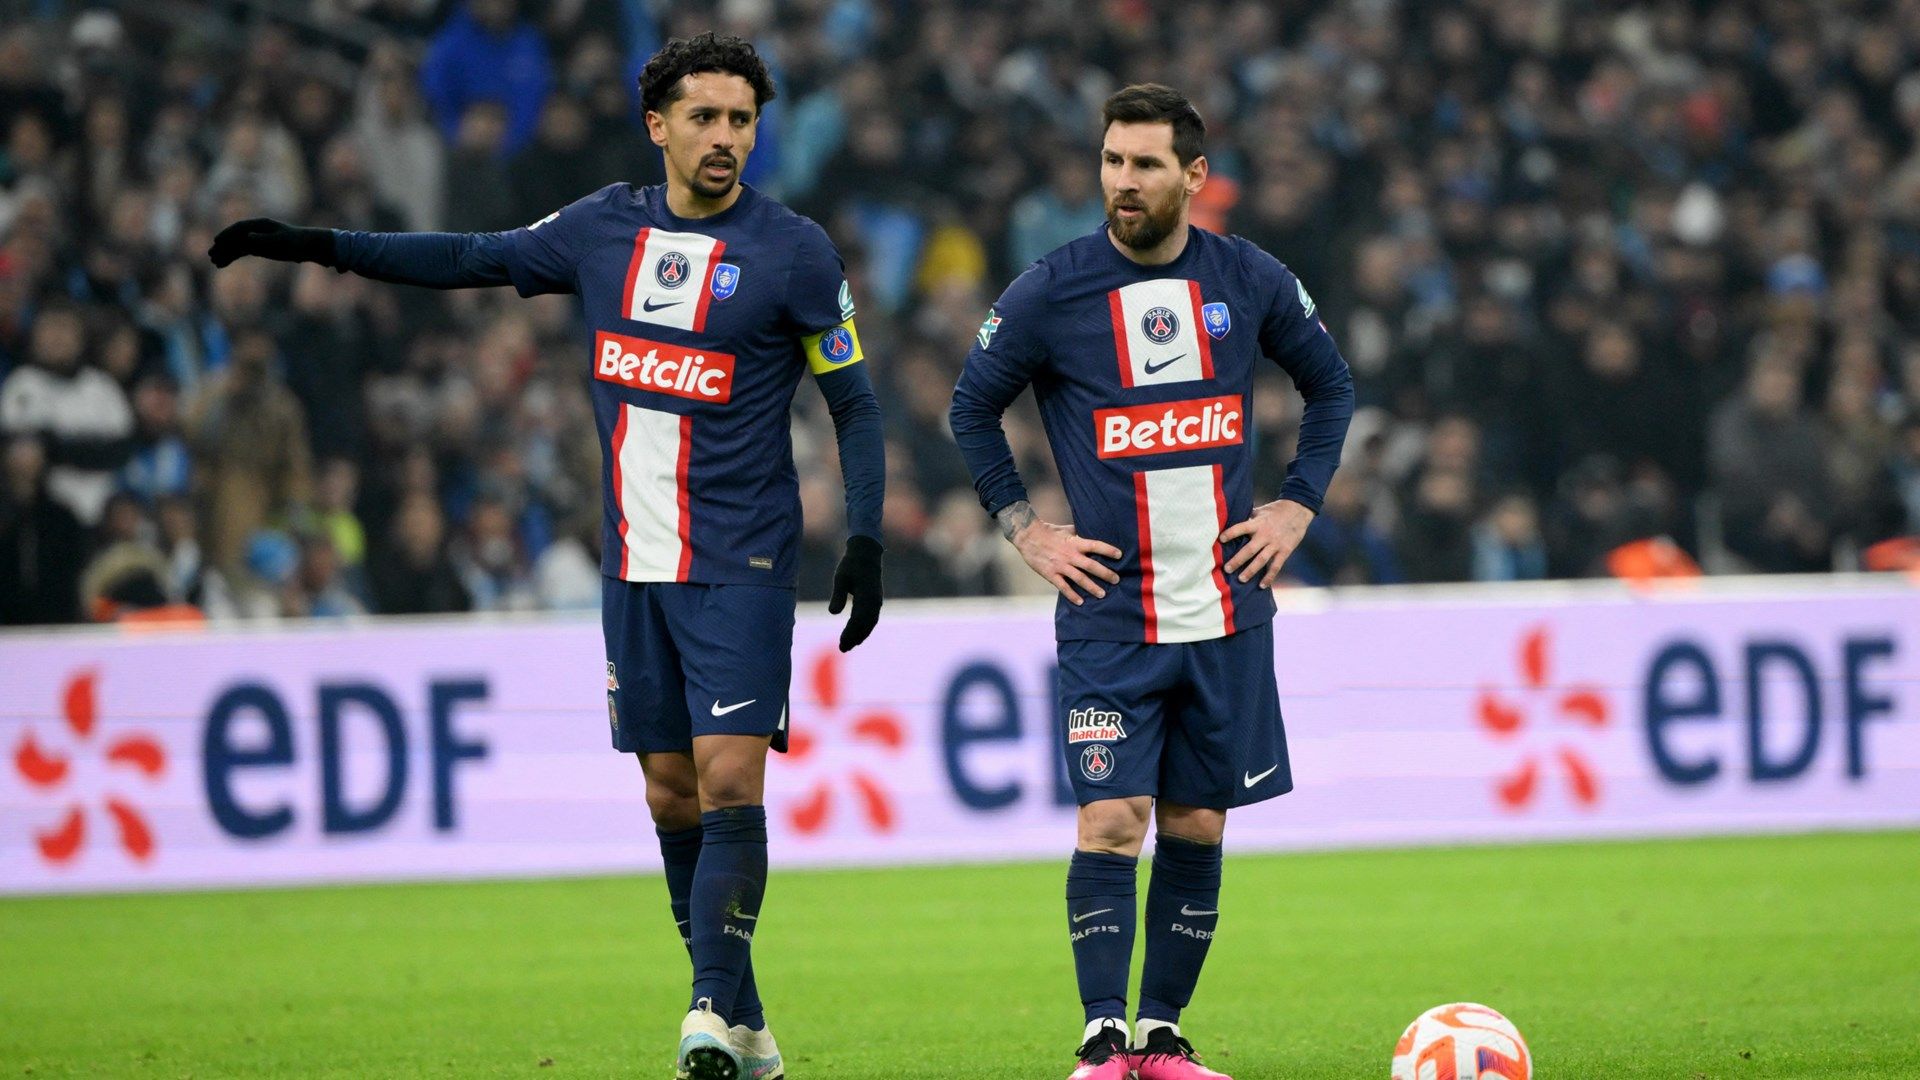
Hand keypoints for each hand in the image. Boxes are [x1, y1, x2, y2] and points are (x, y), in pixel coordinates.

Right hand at [208, 218, 335, 267]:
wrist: (307, 247)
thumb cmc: (296, 242)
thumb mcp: (281, 241)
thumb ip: (263, 239)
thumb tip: (247, 237)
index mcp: (261, 224)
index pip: (240, 228)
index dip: (228, 234)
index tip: (217, 241)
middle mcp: (256, 230)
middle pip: (235, 237)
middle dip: (223, 246)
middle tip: (211, 255)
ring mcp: (256, 239)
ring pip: (236, 246)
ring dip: (225, 253)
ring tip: (214, 262)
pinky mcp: (258, 248)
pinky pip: (241, 252)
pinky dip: (232, 257)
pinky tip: (222, 264)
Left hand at [828, 534, 882, 651]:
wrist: (866, 554)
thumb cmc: (851, 565)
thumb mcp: (841, 578)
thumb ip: (838, 595)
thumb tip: (833, 613)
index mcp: (866, 596)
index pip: (858, 619)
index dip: (850, 632)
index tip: (841, 642)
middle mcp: (875, 601)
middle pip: (865, 625)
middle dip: (854, 637)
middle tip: (842, 649)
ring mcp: (877, 601)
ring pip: (870, 624)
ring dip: (860, 635)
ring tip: (849, 646)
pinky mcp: (876, 601)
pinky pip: (872, 619)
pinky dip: (865, 629)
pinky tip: (857, 636)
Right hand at [997, 500, 1120, 605]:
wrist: (1027, 536)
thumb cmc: (1048, 531)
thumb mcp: (1066, 529)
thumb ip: (1078, 534)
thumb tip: (1089, 533)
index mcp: (1075, 543)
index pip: (1095, 546)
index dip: (1108, 550)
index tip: (1119, 555)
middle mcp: (1070, 555)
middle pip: (1091, 566)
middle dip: (1105, 574)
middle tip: (1117, 580)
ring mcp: (1060, 566)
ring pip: (1080, 578)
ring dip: (1092, 587)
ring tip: (1102, 594)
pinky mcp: (1051, 574)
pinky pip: (1063, 587)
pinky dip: (1072, 595)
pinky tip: (1080, 602)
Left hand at [1221, 498, 1314, 587]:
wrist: (1299, 509)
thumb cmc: (1276, 510)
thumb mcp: (1260, 511)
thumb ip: (1248, 519)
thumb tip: (1231, 521)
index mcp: (1257, 524)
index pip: (1241, 528)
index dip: (1231, 533)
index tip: (1221, 539)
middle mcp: (1265, 535)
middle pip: (1249, 550)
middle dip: (1237, 560)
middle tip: (1227, 569)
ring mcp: (1275, 544)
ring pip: (1261, 560)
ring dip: (1250, 571)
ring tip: (1241, 579)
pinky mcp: (1285, 551)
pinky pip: (1276, 566)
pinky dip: (1269, 577)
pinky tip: (1262, 585)